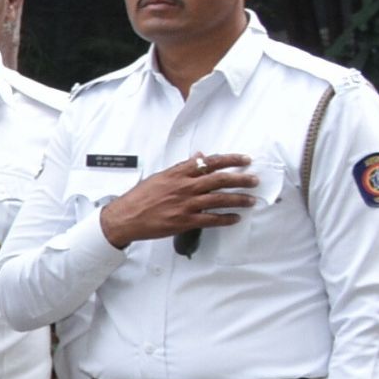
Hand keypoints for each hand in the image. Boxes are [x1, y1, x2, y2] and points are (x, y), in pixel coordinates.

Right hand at [100, 152, 259, 246]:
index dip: (231, 160)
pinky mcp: (184, 221)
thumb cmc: (139, 197)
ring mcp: (185, 204)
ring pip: (219, 199)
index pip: (210, 162)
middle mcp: (184, 187)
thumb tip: (199, 157)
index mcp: (178, 173)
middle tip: (254, 180)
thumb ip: (182, 167)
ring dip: (239, 199)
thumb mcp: (160, 176)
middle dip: (241, 179)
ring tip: (251, 200)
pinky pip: (211, 219)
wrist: (124, 218)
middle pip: (220, 179)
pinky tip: (235, 218)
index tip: (245, 159)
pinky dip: (225, 219)